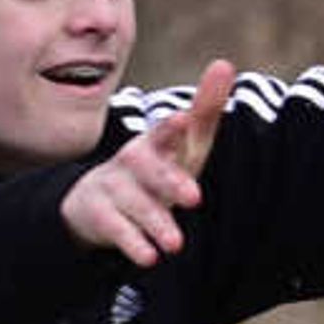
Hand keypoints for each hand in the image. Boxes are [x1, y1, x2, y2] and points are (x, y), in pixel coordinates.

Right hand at [61, 59, 230, 266]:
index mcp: (155, 143)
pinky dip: (132, 245)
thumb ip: (204, 110)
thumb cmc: (156, 168)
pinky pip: (116, 230)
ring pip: (135, 204)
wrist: (98, 200)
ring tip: (176, 246)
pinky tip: (149, 259)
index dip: (171, 128)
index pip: (164, 133)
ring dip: (156, 222)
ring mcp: (113, 188)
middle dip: (169, 183)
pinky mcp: (100, 216)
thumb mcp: (183, 144)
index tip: (181, 120)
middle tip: (194, 199)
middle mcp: (132, 162)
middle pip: (149, 170)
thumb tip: (225, 64)